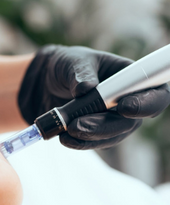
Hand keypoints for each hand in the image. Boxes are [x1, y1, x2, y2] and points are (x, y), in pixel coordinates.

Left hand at [18, 44, 169, 149]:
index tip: (124, 107)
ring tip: (66, 129)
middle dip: (104, 126)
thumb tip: (86, 88)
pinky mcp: (97, 133)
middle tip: (77, 124)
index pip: (157, 94)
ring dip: (89, 136)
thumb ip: (81, 71)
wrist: (46, 82)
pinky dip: (79, 143)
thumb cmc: (68, 65)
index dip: (147, 104)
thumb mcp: (73, 61)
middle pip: (131, 123)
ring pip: (112, 137)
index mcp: (134, 78)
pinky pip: (95, 143)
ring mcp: (114, 120)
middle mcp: (130, 102)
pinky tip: (64, 137)